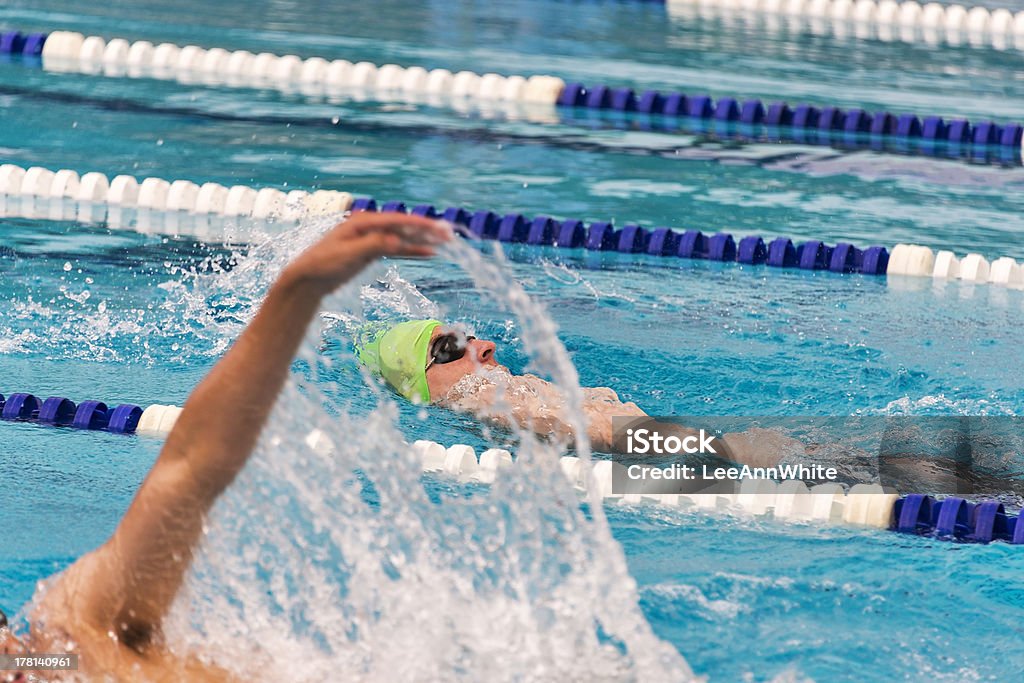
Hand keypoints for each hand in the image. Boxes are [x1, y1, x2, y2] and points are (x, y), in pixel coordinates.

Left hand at [281, 211, 452, 296]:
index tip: (439, 230)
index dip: (420, 225)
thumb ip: (373, 245)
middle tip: (449, 235)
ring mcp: (371, 238)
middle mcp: (369, 227)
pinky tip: (427, 253)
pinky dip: (412, 250)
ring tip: (444, 244)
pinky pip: (397, 248)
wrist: (308, 278)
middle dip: (427, 231)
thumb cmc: (324, 264)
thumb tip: (398, 241)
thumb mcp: (349, 254)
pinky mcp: (371, 251)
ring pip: (403, 237)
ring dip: (422, 241)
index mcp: (363, 222)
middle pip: (404, 227)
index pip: (398, 221)